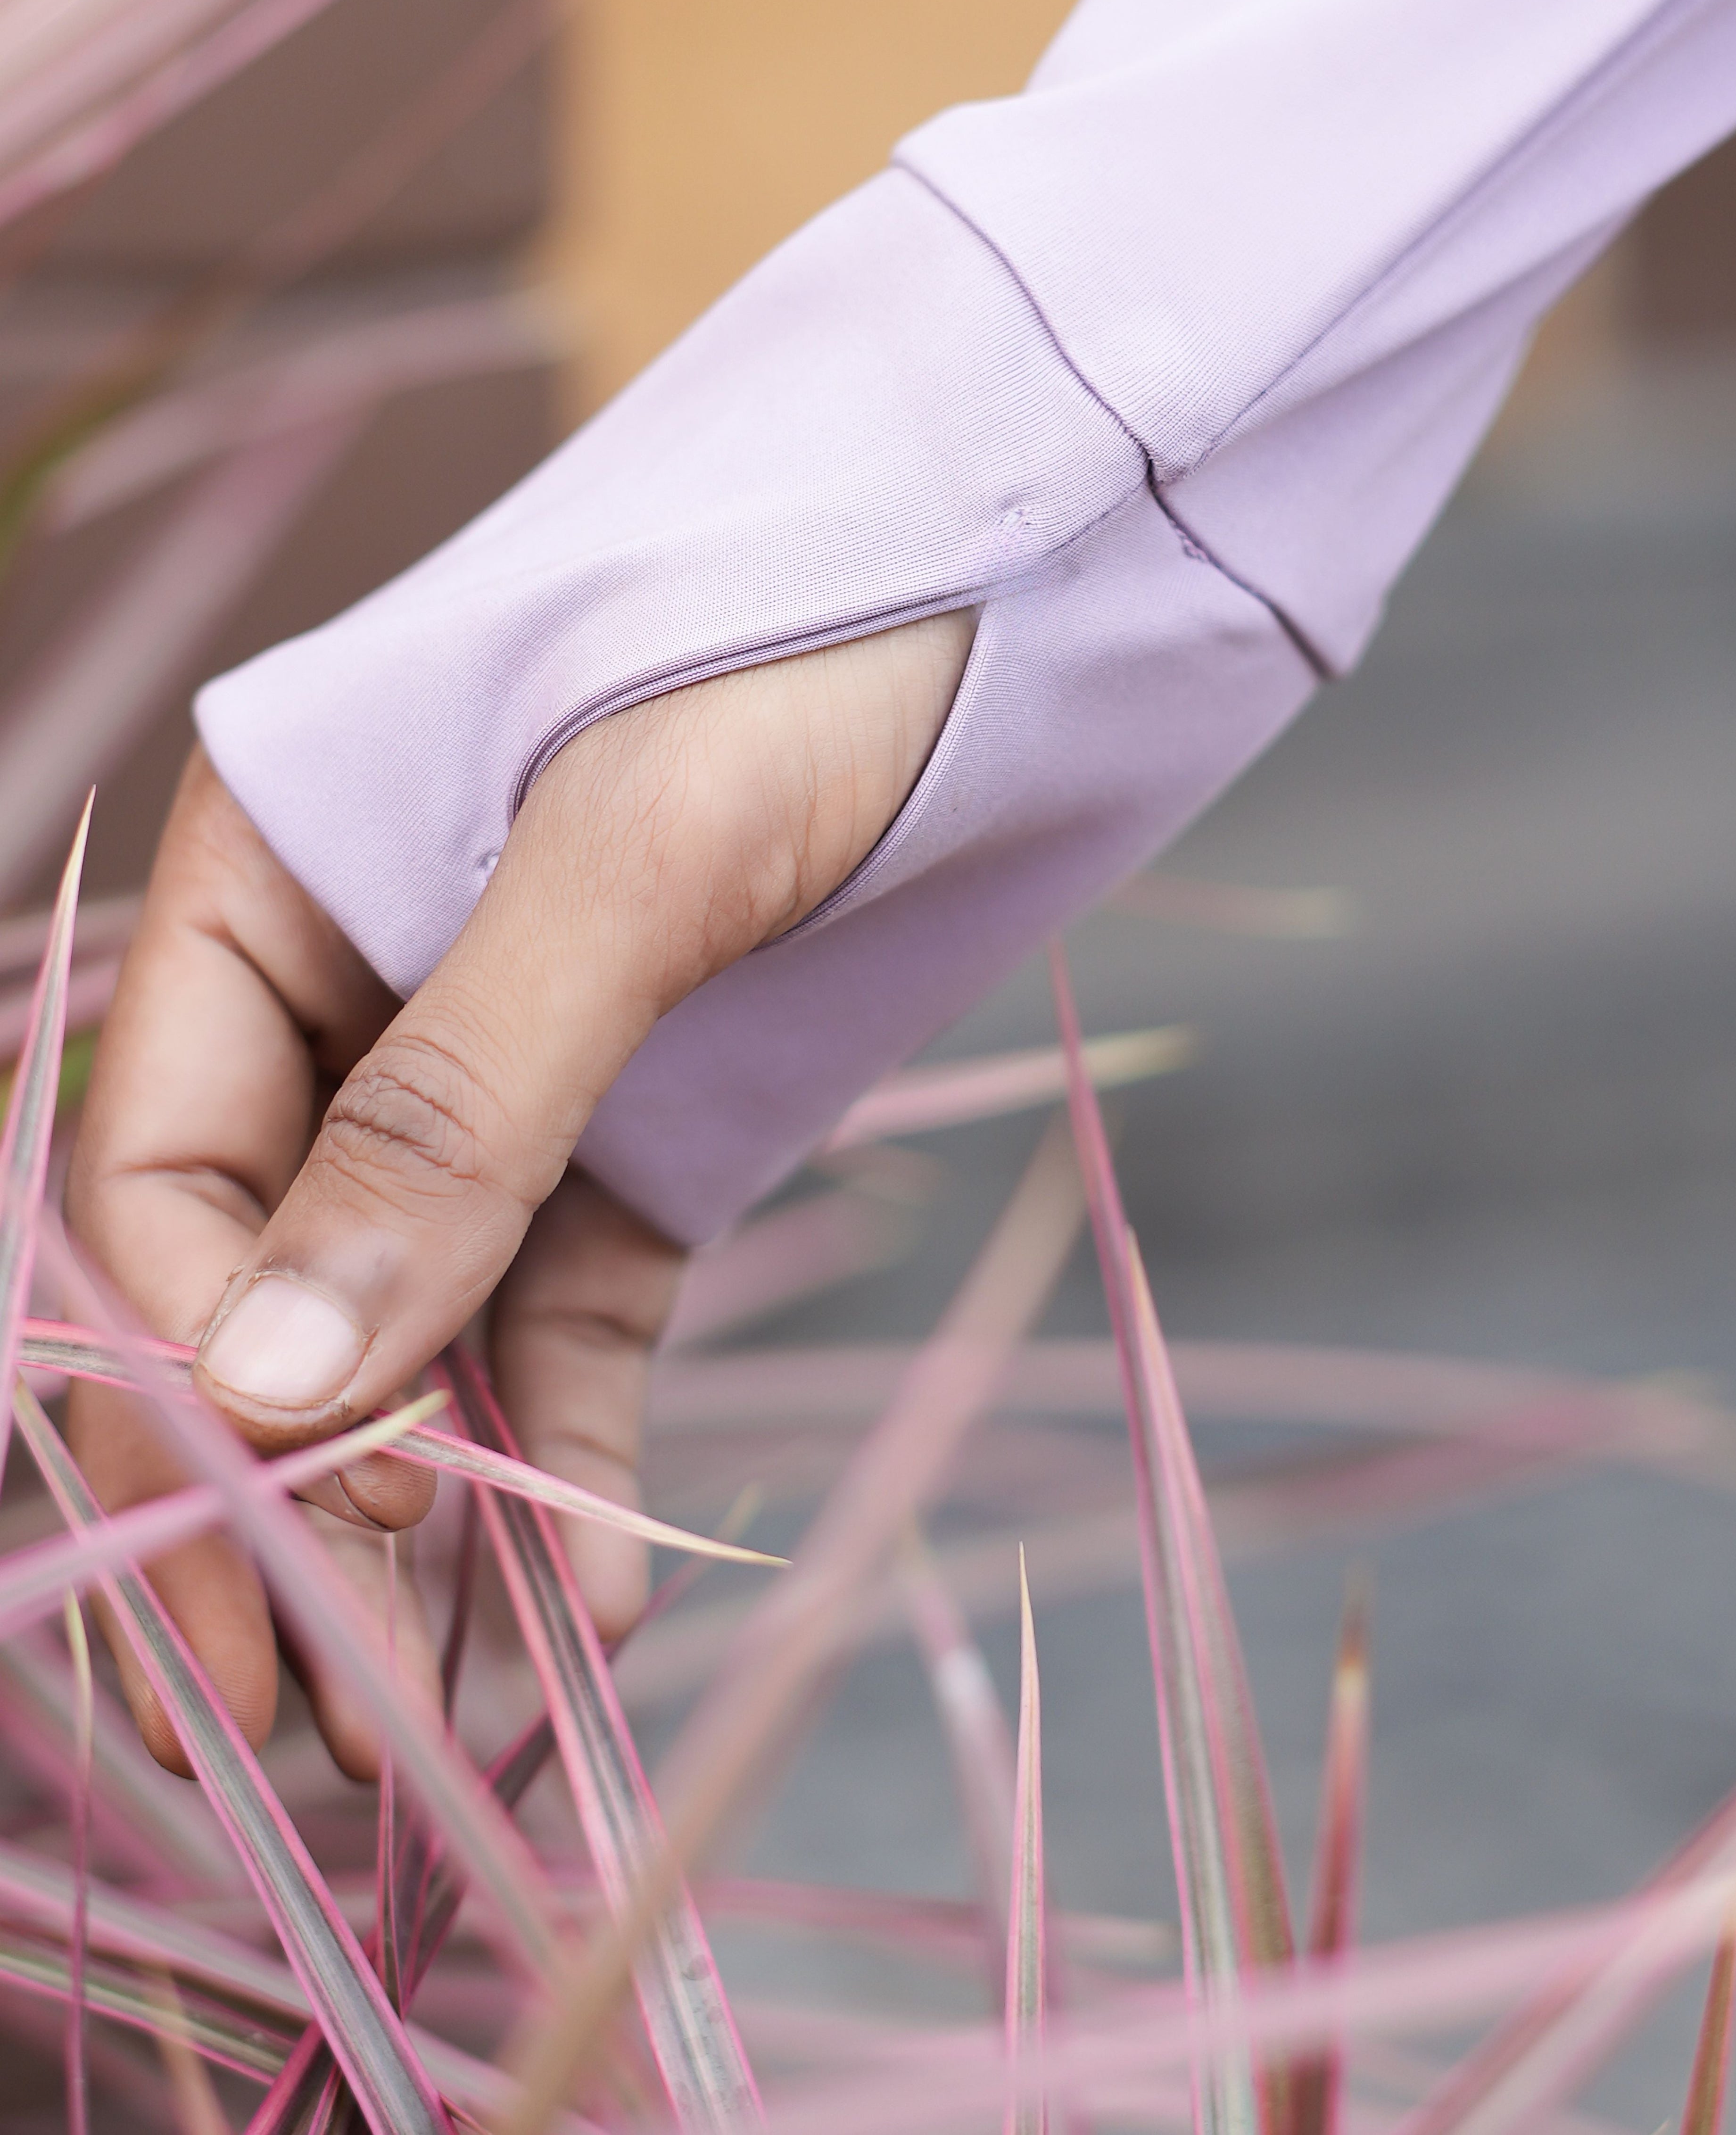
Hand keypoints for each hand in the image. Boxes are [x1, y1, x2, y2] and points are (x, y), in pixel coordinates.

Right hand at [65, 611, 972, 1774]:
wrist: (1031, 572)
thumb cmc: (807, 637)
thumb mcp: (625, 857)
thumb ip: (454, 1106)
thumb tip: (284, 1383)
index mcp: (265, 884)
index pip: (155, 1171)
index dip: (214, 1359)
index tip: (337, 1498)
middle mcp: (353, 992)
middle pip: (265, 1278)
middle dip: (291, 1488)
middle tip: (333, 1711)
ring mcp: (505, 1069)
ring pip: (416, 1324)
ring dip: (430, 1509)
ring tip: (450, 1706)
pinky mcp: (648, 1124)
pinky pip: (573, 1308)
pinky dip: (577, 1442)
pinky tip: (595, 1594)